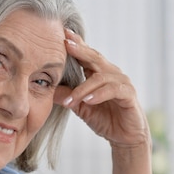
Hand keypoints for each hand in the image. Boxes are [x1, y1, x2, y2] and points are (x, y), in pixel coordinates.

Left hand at [55, 29, 149, 148]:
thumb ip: (66, 96)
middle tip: (65, 45)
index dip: (76, 44)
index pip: (86, 55)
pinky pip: (113, 90)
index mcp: (99, 73)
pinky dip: (100, 95)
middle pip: (95, 58)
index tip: (62, 34)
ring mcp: (122, 83)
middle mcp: (112, 74)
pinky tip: (89, 100)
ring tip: (70, 99)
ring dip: (83, 89)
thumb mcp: (80, 107)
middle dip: (80, 50)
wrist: (124, 138)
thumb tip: (44, 87)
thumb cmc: (105, 119)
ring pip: (100, 78)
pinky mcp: (129, 95)